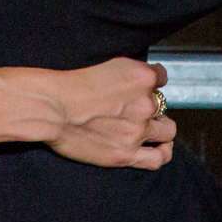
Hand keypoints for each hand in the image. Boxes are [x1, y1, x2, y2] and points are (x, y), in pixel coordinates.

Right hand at [42, 57, 174, 170]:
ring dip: (160, 128)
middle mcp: (145, 104)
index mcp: (141, 77)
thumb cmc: (70, 84)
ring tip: (152, 129)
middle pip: (164, 104)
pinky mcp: (126, 154)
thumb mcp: (106, 64)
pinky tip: (160, 148)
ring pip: (167, 131)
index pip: (161, 77)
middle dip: (153, 105)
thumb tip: (134, 83)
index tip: (141, 86)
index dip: (150, 82)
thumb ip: (127, 73)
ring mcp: (138, 131)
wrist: (53, 108)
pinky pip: (158, 158)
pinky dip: (163, 152)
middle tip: (137, 108)